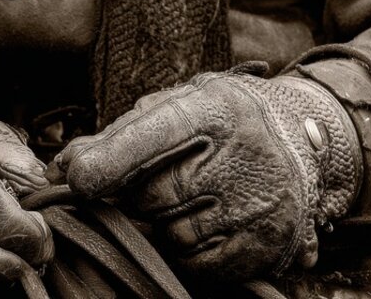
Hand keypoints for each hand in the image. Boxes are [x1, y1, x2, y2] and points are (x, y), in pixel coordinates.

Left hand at [49, 62, 362, 281]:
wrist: (305, 139)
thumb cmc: (224, 122)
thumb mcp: (180, 106)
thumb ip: (120, 135)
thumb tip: (64, 166)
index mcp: (218, 109)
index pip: (153, 135)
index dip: (108, 160)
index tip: (74, 178)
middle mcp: (246, 154)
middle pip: (152, 195)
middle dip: (135, 197)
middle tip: (152, 184)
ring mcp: (260, 203)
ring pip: (170, 234)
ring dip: (161, 225)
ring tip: (187, 200)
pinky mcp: (267, 243)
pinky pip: (197, 263)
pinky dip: (186, 252)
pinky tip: (202, 225)